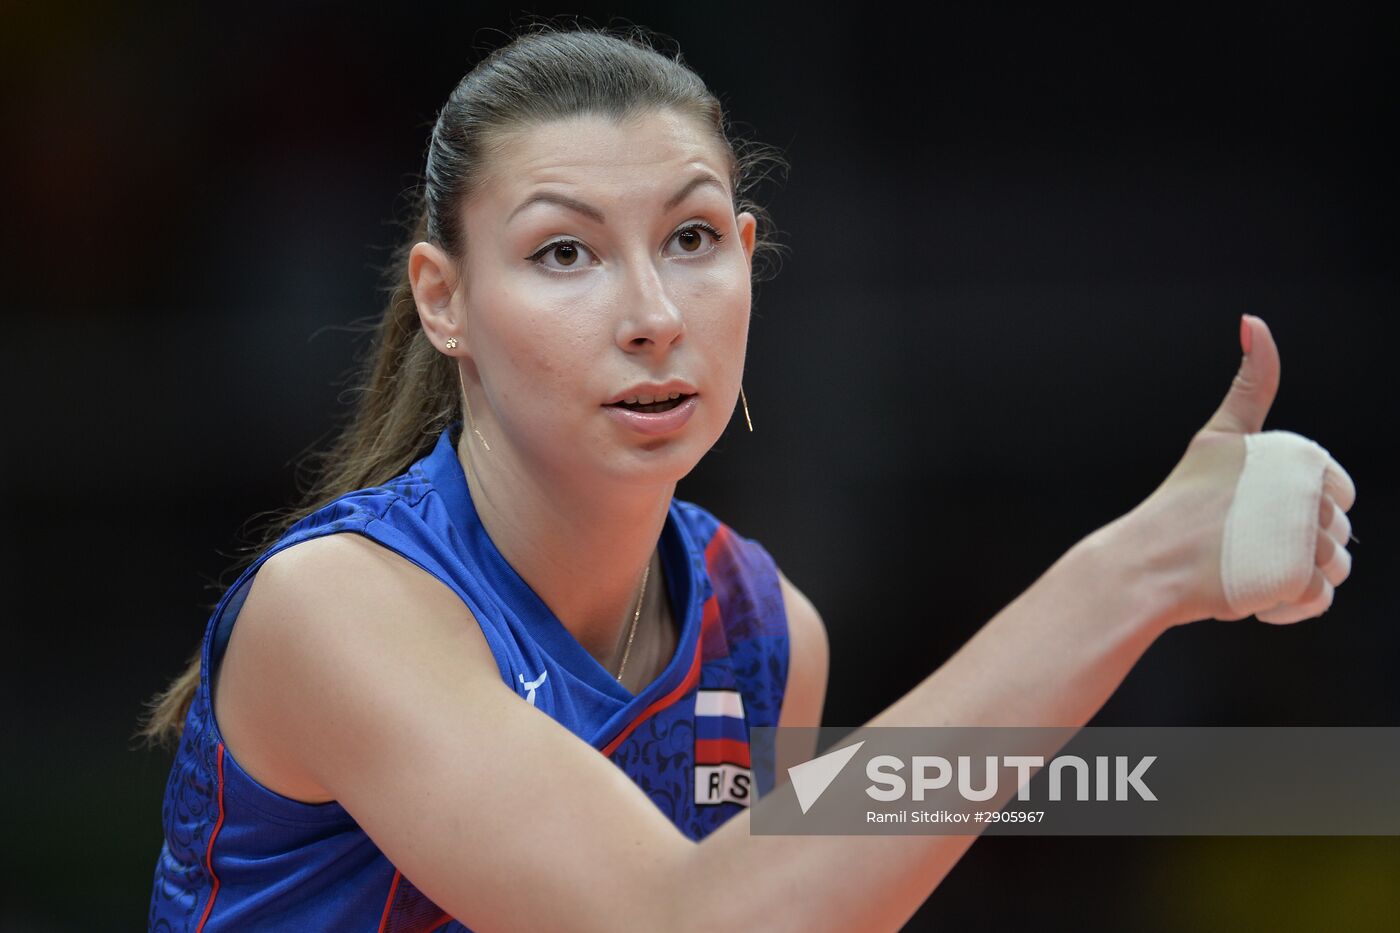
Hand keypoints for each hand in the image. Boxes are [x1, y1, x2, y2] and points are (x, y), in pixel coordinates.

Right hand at [1129, 315, 1355, 626]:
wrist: (1145, 565)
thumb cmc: (1177, 507)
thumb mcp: (1218, 436)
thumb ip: (1250, 383)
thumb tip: (1255, 320)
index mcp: (1295, 453)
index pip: (1338, 489)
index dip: (1297, 508)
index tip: (1251, 512)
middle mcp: (1305, 488)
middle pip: (1335, 529)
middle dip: (1296, 545)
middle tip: (1240, 545)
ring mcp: (1302, 533)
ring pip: (1333, 566)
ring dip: (1295, 576)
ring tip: (1247, 570)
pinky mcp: (1296, 578)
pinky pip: (1319, 600)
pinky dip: (1289, 606)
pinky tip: (1254, 595)